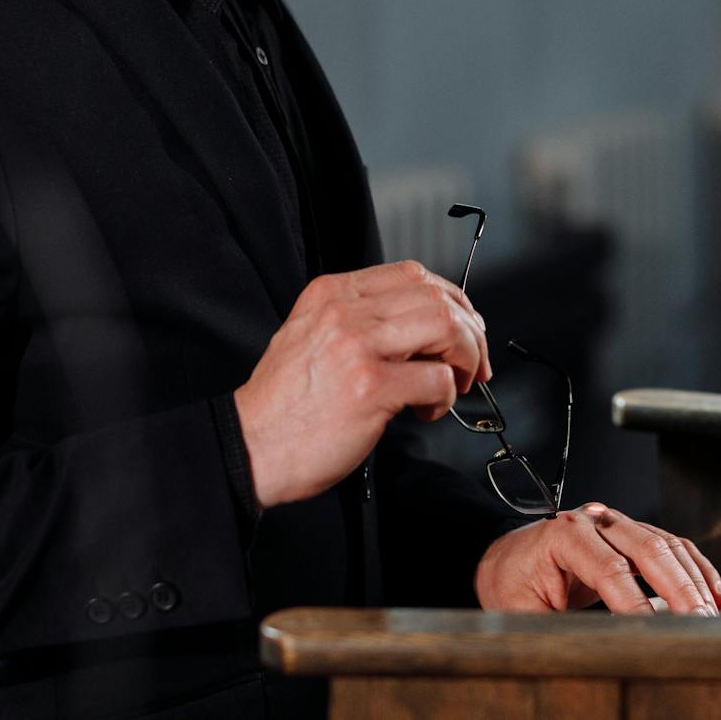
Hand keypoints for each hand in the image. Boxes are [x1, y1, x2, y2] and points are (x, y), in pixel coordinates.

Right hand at [233, 260, 490, 506]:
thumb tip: (421, 327)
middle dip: (469, 330)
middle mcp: (344, 312)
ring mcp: (357, 347)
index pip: (412, 274)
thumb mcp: (309, 336)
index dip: (450, 299)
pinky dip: (445, 396)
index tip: (462, 325)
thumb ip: (357, 320)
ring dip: (465, 357)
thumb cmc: (283, 403)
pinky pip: (436, 378)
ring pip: (445, 327)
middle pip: (436, 297)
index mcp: (331, 293)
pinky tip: (426, 410)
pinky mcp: (370, 388)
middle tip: (472, 361)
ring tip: (455, 383)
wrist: (249, 446)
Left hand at [473, 503, 720, 615]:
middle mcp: (594, 520)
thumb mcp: (519, 612)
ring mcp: (617, 524)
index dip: (636, 604)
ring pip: (667, 545)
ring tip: (710, 616)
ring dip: (694, 581)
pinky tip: (714, 596)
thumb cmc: (512, 585)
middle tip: (697, 624)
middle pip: (648, 548)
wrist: (509, 560)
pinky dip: (698, 571)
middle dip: (678, 589)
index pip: (609, 569)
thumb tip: (591, 650)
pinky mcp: (633, 534)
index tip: (656, 634)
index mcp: (563, 534)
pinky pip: (674, 547)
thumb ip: (553, 627)